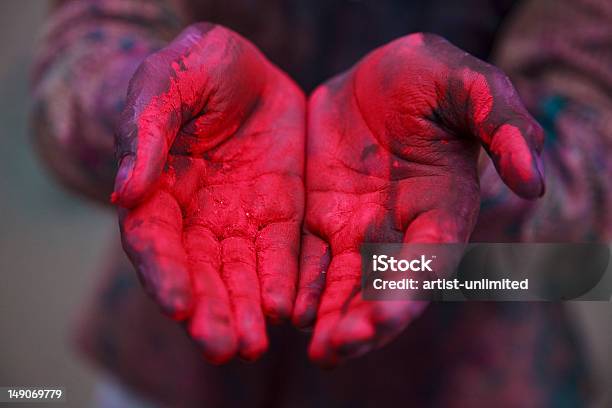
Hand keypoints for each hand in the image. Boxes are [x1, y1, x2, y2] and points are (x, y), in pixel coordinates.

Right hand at [113, 23, 304, 362]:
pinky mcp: (278, 211)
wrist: (239, 67)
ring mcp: (238, 217)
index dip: (164, 274)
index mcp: (157, 190)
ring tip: (253, 344)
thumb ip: (146, 132)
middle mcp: (195, 216)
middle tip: (222, 346)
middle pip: (198, 272)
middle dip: (209, 310)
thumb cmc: (190, 69)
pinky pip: (280, 251)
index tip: (178, 305)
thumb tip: (125, 190)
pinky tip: (287, 309)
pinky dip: (282, 282)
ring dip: (245, 310)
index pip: (155, 242)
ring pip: (238, 273)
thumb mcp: (166, 85)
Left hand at [293, 33, 543, 365]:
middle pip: (384, 286)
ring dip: (330, 318)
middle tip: (340, 349)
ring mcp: (356, 226)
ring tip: (316, 350)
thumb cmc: (433, 77)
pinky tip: (283, 309)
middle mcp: (399, 228)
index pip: (431, 257)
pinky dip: (298, 286)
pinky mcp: (320, 215)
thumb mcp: (470, 86)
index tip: (388, 316)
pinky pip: (306, 257)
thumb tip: (534, 183)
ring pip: (343, 283)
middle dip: (365, 321)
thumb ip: (502, 126)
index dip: (411, 287)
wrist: (378, 74)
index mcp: (442, 206)